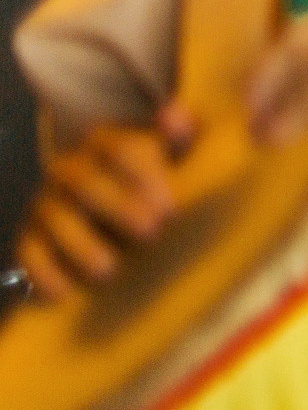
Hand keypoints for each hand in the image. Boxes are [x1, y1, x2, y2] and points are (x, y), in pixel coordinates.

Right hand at [14, 101, 198, 300]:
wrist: (109, 219)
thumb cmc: (152, 185)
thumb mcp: (169, 157)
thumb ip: (177, 136)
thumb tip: (174, 115)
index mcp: (103, 144)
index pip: (120, 150)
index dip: (146, 175)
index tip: (172, 207)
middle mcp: (69, 170)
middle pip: (88, 184)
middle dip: (119, 208)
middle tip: (152, 233)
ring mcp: (45, 204)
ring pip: (56, 219)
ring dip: (81, 245)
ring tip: (109, 270)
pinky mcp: (28, 238)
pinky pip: (28, 253)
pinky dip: (43, 273)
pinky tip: (64, 294)